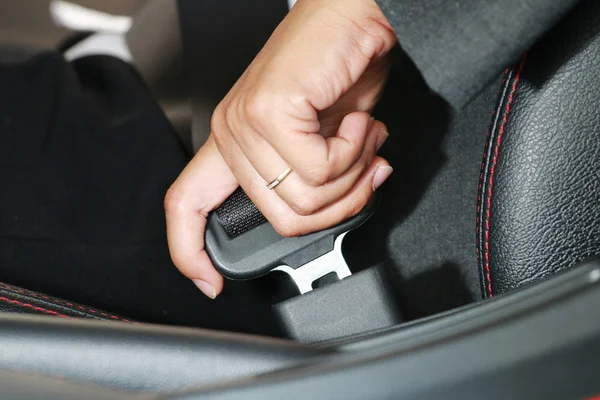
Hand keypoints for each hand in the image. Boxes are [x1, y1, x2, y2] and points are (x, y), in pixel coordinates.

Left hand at [165, 0, 396, 297]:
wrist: (354, 14)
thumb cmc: (339, 68)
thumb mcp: (325, 140)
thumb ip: (318, 181)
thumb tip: (339, 210)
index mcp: (236, 143)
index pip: (187, 204)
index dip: (189, 252)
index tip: (208, 282)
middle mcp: (232, 133)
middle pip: (283, 220)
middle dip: (340, 203)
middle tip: (362, 168)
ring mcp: (245, 122)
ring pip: (304, 199)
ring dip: (352, 175)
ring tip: (361, 140)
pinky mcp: (269, 111)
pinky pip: (317, 169)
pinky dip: (353, 152)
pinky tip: (357, 125)